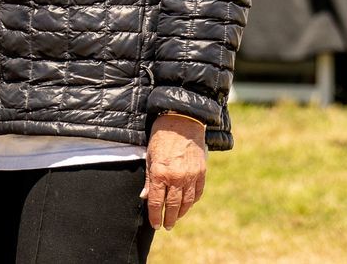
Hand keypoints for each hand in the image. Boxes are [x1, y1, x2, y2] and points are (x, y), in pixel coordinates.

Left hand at [141, 112, 207, 230]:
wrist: (182, 120)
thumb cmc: (161, 136)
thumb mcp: (150, 155)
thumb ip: (149, 178)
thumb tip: (145, 197)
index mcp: (160, 173)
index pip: (157, 202)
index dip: (155, 216)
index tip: (155, 224)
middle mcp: (176, 177)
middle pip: (173, 206)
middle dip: (169, 218)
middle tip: (166, 226)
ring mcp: (191, 175)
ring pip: (187, 202)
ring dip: (182, 213)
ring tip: (176, 219)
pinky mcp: (201, 171)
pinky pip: (198, 192)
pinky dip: (193, 201)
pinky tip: (188, 204)